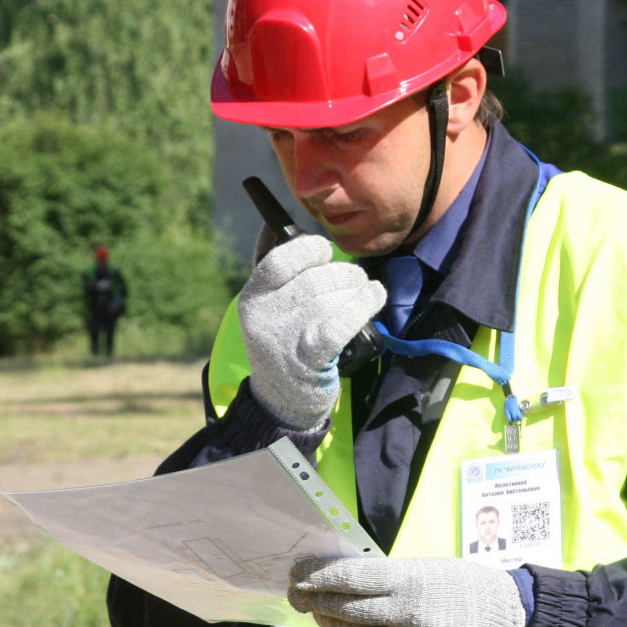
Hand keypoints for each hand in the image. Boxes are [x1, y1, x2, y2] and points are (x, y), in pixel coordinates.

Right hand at [236, 236, 384, 430]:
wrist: (283, 401)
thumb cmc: (283, 344)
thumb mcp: (267, 308)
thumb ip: (270, 269)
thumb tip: (270, 226)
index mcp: (252, 299)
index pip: (278, 261)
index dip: (307, 250)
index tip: (325, 251)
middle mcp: (264, 317)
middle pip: (313, 279)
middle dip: (343, 274)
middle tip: (356, 279)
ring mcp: (286, 338)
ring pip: (330, 298)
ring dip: (357, 290)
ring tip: (366, 292)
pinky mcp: (310, 357)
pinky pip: (341, 322)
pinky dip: (363, 305)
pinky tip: (374, 297)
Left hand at [289, 556, 526, 626]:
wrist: (508, 622)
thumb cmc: (463, 587)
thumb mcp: (426, 568)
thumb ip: (388, 575)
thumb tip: (343, 576)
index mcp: (408, 578)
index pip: (350, 576)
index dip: (318, 576)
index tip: (296, 574)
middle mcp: (406, 611)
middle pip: (345, 607)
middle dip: (315, 601)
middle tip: (295, 596)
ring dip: (334, 623)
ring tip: (321, 613)